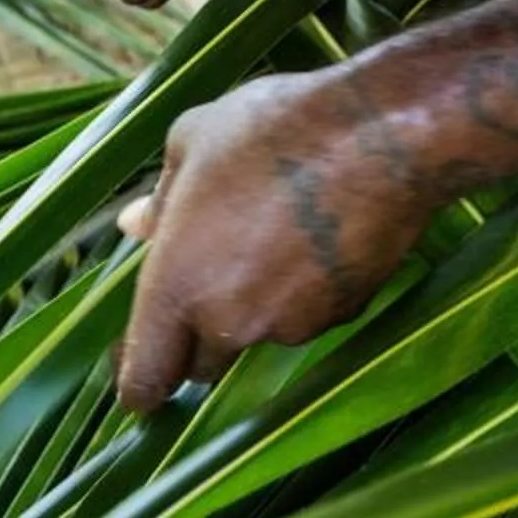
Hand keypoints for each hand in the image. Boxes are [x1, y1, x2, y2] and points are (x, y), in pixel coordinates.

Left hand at [115, 72, 440, 413]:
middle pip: (204, 365)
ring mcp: (292, 324)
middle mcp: (230, 320)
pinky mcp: (343, 315)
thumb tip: (135, 226)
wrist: (381, 137)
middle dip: (200, 339)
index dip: (140, 387)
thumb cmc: (274, 130)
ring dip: (259, 307)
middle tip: (213, 279)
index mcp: (177, 284)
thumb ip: (160, 199)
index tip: (140, 386)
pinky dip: (308, 293)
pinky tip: (321, 238)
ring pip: (260, 335)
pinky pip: (311, 316)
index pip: (146, 376)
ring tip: (279, 234)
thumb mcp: (193, 141)